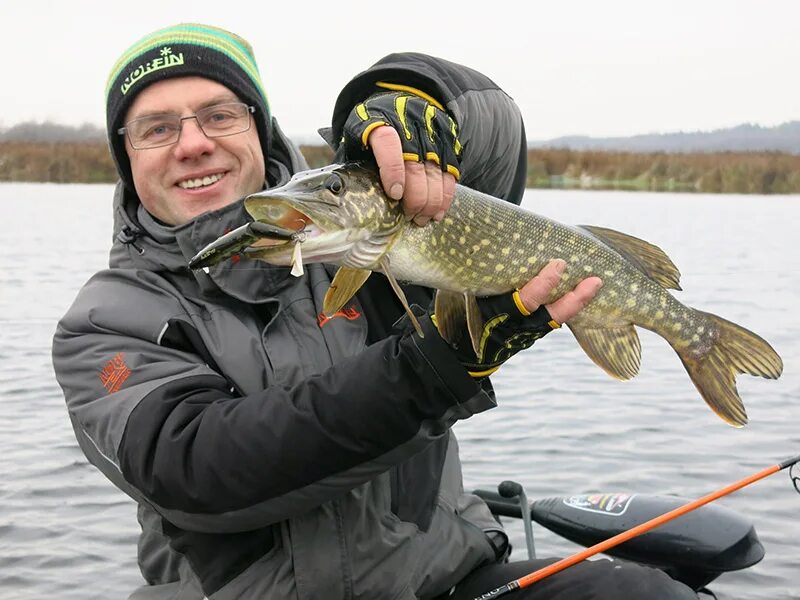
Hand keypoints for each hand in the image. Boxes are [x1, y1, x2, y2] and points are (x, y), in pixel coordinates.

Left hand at [341, 90, 460, 225]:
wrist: (402, 101)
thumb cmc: (371, 129)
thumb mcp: (354, 137)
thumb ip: (349, 161)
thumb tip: (336, 194)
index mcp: (379, 120)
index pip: (388, 143)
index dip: (393, 170)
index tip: (394, 194)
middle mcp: (409, 124)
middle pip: (416, 166)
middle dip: (414, 198)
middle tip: (406, 216)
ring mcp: (431, 133)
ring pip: (436, 174)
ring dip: (430, 202)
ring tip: (420, 219)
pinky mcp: (447, 141)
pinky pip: (450, 174)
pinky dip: (445, 197)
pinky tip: (436, 212)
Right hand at [446, 259, 602, 377]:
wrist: (464, 354)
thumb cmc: (460, 316)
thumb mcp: (460, 298)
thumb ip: (473, 277)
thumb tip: (481, 238)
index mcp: (497, 314)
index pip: (526, 301)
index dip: (544, 285)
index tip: (559, 265)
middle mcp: (517, 326)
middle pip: (552, 314)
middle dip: (574, 299)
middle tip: (595, 280)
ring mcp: (528, 332)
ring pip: (558, 318)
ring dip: (579, 302)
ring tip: (597, 282)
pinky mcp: (534, 332)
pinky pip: (555, 318)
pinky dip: (570, 305)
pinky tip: (584, 289)